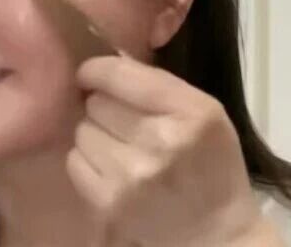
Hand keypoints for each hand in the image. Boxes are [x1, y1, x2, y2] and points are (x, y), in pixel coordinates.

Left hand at [66, 54, 281, 246]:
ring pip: (82, 130)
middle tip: (124, 123)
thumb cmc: (213, 166)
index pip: (120, 74)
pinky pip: (75, 161)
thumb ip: (162, 86)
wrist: (215, 233)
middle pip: (97, 102)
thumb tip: (105, 62)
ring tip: (121, 149)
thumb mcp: (207, 114)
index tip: (92, 74)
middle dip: (104, 107)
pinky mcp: (109, 202)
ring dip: (96, 135)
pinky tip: (113, 170)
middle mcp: (161, 140)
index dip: (97, 70)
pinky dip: (88, 162)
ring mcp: (132, 174)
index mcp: (192, 111)